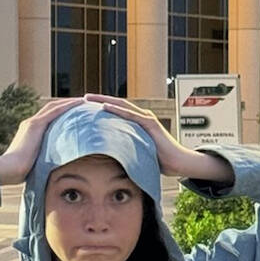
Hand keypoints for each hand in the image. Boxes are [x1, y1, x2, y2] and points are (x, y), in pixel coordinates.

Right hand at [0, 97, 84, 184]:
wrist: (9, 169)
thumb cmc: (20, 172)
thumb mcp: (35, 162)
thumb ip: (44, 159)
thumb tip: (54, 168)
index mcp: (29, 132)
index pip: (48, 118)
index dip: (61, 114)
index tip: (74, 114)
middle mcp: (30, 123)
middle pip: (51, 109)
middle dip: (66, 105)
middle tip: (82, 104)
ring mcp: (33, 122)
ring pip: (54, 107)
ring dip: (69, 102)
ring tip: (84, 101)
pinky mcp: (36, 124)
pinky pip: (56, 111)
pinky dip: (68, 105)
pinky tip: (80, 102)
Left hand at [82, 94, 232, 184]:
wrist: (178, 162)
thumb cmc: (159, 160)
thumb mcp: (137, 153)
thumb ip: (124, 151)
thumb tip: (108, 159)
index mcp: (136, 123)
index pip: (115, 112)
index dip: (99, 108)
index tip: (83, 107)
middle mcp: (140, 117)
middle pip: (115, 104)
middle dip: (97, 100)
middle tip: (81, 98)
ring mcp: (145, 118)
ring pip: (121, 105)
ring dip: (103, 100)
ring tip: (88, 98)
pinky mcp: (150, 123)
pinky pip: (130, 115)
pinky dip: (117, 110)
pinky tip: (104, 107)